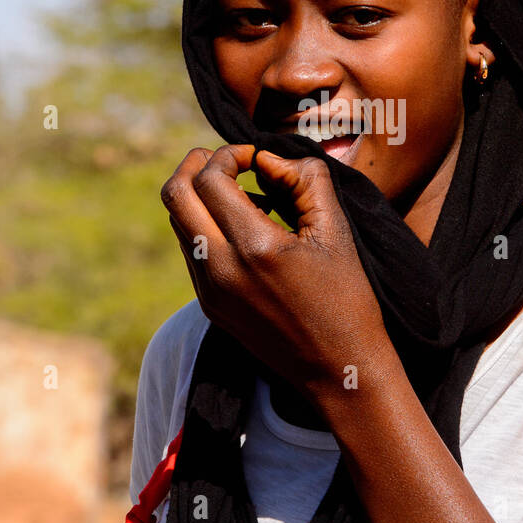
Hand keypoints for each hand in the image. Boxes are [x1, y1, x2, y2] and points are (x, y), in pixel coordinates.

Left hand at [160, 144, 391, 402]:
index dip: (229, 154)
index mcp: (254, 247)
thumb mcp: (336, 229)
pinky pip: (191, 250)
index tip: (256, 157)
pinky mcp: (209, 306)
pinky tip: (244, 228)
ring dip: (200, 195)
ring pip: (178, 222)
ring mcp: (209, 291)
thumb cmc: (347, 297)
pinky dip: (206, 225)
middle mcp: (221, 269)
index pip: (211, 178)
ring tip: (243, 195)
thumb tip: (269, 160)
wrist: (339, 368)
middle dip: (197, 165)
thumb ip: (305, 180)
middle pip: (175, 194)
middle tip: (228, 160)